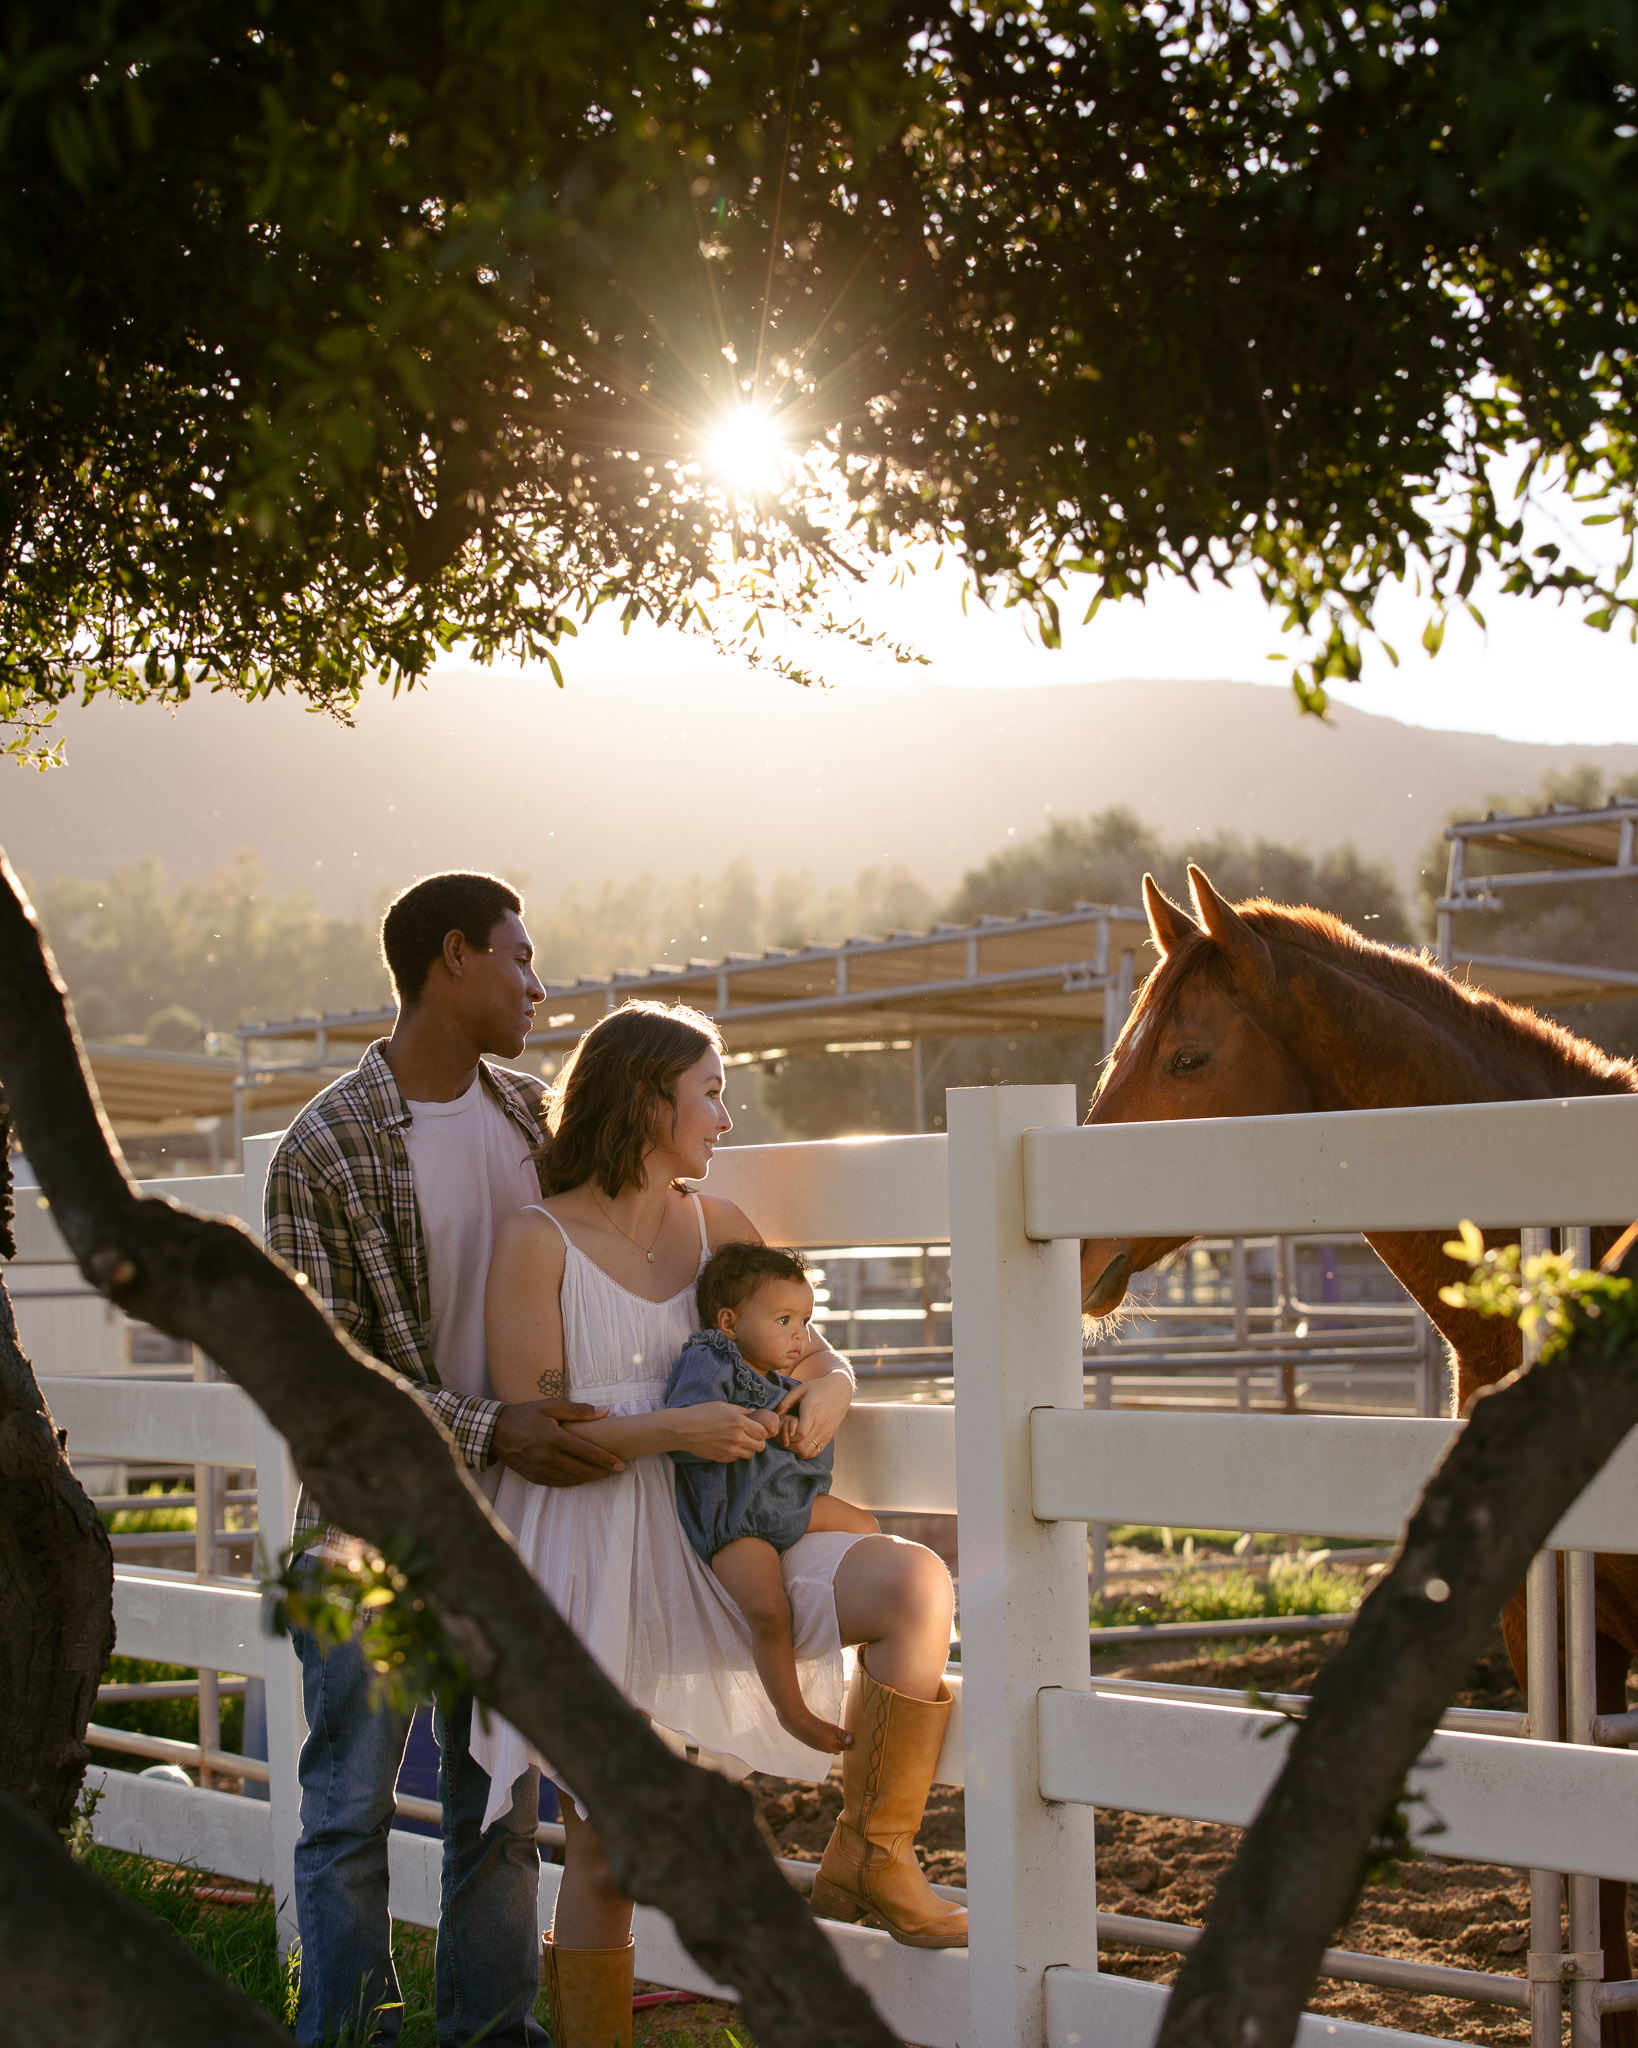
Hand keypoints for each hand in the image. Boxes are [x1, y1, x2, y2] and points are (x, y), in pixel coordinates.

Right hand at [493, 1401, 621, 1486]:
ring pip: (572, 1480)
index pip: (587, 1452)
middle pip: (582, 1470)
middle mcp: (548, 1457)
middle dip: (602, 1471)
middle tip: (616, 1470)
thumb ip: (578, 1410)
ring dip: (589, 1478)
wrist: (494, 1432)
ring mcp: (540, 1470)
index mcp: (553, 1438)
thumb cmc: (524, 1415)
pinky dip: (573, 1481)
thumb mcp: (550, 1405)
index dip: (606, 1460)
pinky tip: (581, 1476)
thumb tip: (605, 1411)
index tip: (620, 1464)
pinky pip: (559, 1483)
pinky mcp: (534, 1478)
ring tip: (601, 1472)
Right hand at [668, 1401, 778, 1462]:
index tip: (757, 1428)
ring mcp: (730, 1450)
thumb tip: (754, 1412)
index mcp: (739, 1422)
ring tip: (740, 1441)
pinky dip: (737, 1453)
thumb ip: (742, 1411)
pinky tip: (729, 1445)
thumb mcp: (723, 1406)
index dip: (762, 1430)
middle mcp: (737, 1437)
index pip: (763, 1432)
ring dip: (749, 1448)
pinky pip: (737, 1458)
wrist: (682, 1429)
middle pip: (760, 1446)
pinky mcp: (722, 1458)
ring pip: (750, 1454)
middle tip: (751, 1436)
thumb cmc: (701, 1413)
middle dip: (758, 1441)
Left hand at [775, 1368, 851, 1457]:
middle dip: (788, 1444)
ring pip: (808, 1451)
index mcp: (812, 1410)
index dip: (789, 1435)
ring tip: (791, 1441)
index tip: (784, 1429)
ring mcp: (826, 1432)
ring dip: (796, 1450)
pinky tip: (801, 1444)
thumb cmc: (817, 1388)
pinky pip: (816, 1452)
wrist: (840, 1389)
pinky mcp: (829, 1436)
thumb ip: (785, 1402)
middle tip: (783, 1437)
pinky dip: (806, 1452)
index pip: (800, 1433)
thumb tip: (774, 1416)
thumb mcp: (800, 1389)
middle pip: (802, 1445)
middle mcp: (821, 1423)